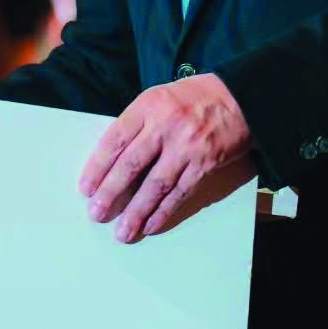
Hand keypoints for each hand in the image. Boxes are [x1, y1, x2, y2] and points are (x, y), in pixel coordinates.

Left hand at [79, 73, 256, 242]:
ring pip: (155, 185)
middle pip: (131, 165)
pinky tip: (150, 225)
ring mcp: (186, 146)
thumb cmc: (196, 98)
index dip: (97, 167)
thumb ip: (139, 124)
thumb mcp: (160, 97)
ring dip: (136, 212)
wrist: (241, 98)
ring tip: (122, 231)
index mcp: (148, 105)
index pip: (115, 139)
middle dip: (111, 193)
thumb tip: (113, 159)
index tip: (86, 188)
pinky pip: (179, 193)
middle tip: (97, 214)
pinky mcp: (204, 164)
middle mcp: (165, 125)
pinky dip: (163, 211)